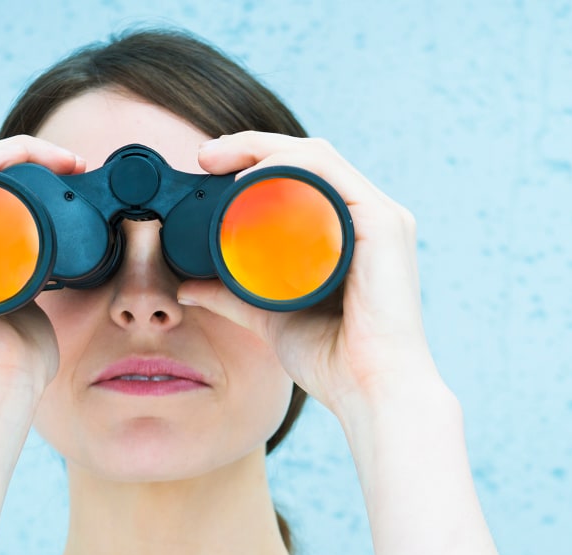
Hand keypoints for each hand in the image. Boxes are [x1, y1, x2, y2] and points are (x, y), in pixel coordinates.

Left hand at [179, 133, 445, 417]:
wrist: (371, 392)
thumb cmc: (335, 361)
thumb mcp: (271, 317)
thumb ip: (232, 298)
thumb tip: (187, 288)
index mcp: (352, 229)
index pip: (303, 172)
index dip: (253, 158)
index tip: (208, 166)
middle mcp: (370, 215)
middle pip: (307, 156)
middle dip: (250, 145)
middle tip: (205, 156)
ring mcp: (381, 217)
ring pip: (316, 156)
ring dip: (263, 148)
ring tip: (221, 161)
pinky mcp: (384, 224)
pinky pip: (331, 174)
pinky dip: (290, 165)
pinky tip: (254, 177)